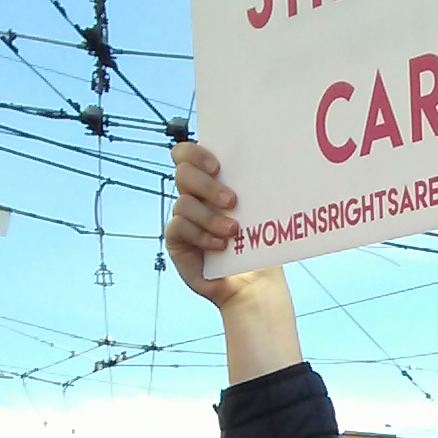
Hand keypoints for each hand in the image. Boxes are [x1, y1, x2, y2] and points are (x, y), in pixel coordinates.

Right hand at [165, 142, 288, 314]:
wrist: (256, 283)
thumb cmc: (259, 244)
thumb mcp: (258, 212)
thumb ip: (250, 187)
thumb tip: (261, 163)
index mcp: (209, 182)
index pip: (187, 155)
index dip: (195, 154)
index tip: (218, 166)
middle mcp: (192, 197)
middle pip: (183, 174)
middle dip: (207, 185)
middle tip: (232, 201)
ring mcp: (183, 218)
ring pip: (184, 204)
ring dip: (210, 217)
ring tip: (234, 230)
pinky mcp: (177, 241)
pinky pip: (180, 228)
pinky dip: (202, 236)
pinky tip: (222, 246)